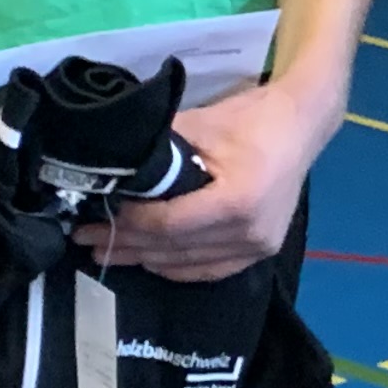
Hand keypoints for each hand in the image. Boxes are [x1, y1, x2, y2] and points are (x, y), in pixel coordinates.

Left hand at [83, 77, 336, 284]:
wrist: (303, 124)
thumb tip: (114, 171)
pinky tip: (150, 260)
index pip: (169, 225)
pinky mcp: (261, 251)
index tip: (96, 216)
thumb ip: (159, 153)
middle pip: (174, 250)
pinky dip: (176, 267)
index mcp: (238, 202)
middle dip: (126, 245)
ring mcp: (259, 247)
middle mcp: (250, 234)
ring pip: (188, 265)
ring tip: (109, 251)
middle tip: (84, 239)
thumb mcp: (200, 125)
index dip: (129, 224)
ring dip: (146, 259)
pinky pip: (210, 269)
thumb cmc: (254, 118)